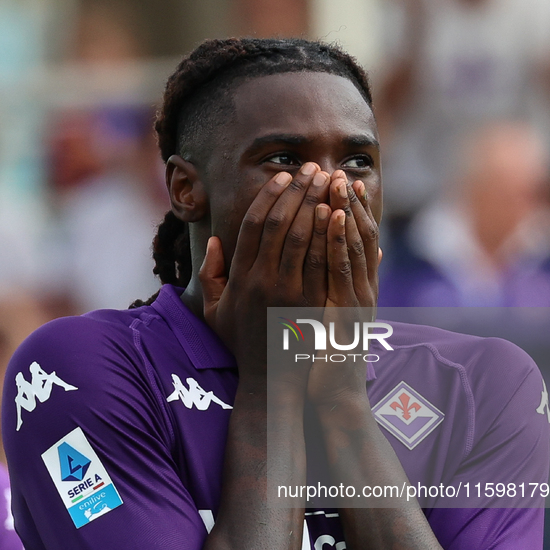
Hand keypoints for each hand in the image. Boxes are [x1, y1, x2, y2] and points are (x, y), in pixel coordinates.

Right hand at [199, 163, 331, 377]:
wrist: (269, 381)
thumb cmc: (242, 345)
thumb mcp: (214, 312)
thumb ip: (210, 275)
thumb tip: (213, 241)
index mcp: (240, 278)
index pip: (252, 225)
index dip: (269, 196)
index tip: (283, 176)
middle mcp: (262, 281)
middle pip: (280, 223)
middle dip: (298, 191)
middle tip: (312, 168)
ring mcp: (288, 293)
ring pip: (303, 238)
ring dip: (317, 204)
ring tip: (329, 182)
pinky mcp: (311, 305)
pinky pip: (321, 263)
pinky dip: (329, 236)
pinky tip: (338, 215)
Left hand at [306, 173, 381, 405]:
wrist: (334, 397)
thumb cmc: (327, 360)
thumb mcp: (337, 318)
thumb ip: (347, 287)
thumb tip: (367, 257)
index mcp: (358, 290)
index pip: (360, 240)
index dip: (354, 210)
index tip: (345, 181)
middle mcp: (363, 290)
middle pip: (361, 236)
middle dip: (350, 202)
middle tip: (340, 170)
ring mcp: (359, 300)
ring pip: (355, 245)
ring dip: (345, 210)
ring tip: (337, 181)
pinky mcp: (348, 313)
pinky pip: (342, 269)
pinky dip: (338, 239)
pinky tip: (330, 216)